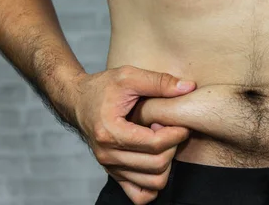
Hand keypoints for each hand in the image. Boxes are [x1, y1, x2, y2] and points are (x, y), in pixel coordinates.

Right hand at [72, 65, 195, 204]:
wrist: (79, 101)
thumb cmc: (104, 87)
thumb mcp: (130, 76)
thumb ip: (160, 81)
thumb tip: (189, 87)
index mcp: (110, 132)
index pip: (155, 145)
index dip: (176, 134)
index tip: (181, 123)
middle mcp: (107, 154)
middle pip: (156, 165)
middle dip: (173, 147)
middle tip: (172, 131)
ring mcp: (109, 167)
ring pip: (153, 182)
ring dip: (167, 164)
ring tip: (162, 143)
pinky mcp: (114, 174)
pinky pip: (140, 195)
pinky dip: (154, 183)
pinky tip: (156, 160)